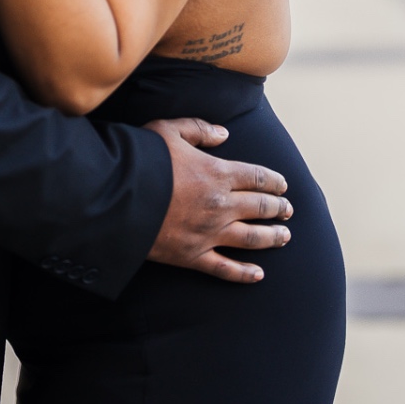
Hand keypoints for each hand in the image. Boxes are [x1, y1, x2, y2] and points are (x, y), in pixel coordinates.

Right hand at [145, 117, 291, 283]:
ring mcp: (209, 233)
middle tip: (288, 210)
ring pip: (252, 238)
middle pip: (261, 207)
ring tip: (285, 237)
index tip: (283, 186)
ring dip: (273, 237)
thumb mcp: (168, 130)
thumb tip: (224, 134)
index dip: (275, 181)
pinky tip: (258, 274)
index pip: (258, 177)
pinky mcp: (194, 256)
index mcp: (218, 173)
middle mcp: (221, 205)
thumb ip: (199, 129)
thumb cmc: (142, 160)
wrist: (116, 198)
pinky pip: (226, 269)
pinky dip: (245, 273)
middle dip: (279, 209)